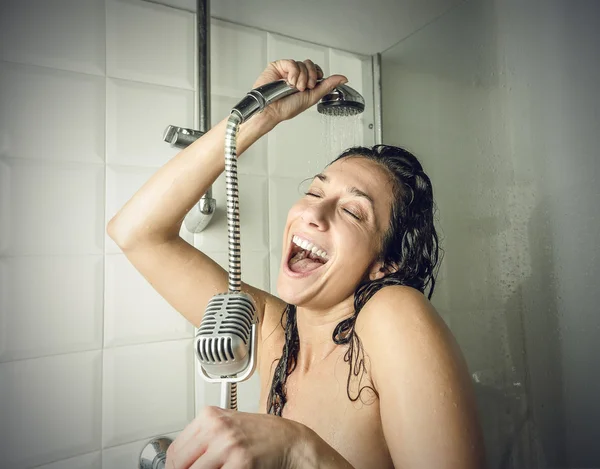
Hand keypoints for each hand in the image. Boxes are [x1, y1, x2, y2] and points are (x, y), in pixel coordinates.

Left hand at [166, 406, 303, 468]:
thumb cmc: (261, 435)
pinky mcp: (241, 463)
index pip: (174, 450)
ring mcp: (228, 445)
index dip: (174, 468)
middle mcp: (217, 428)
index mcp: (210, 416)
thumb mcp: (228, 428)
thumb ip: (203, 441)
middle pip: (178, 464)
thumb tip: (178, 463)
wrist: (290, 441)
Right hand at [252, 59, 347, 124]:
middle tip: (305, 87)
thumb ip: (328, 85)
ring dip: (301, 78)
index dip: (318, 75)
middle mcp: (296, 75)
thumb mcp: (313, 97)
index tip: (313, 85)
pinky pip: (292, 62)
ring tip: (294, 87)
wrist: (272, 110)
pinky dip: (293, 72)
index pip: (317, 70)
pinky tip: (289, 81)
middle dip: (311, 76)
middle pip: (310, 64)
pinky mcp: (278, 66)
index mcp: (305, 82)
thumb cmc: (288, 107)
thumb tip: (343, 78)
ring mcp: (287, 70)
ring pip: (302, 64)